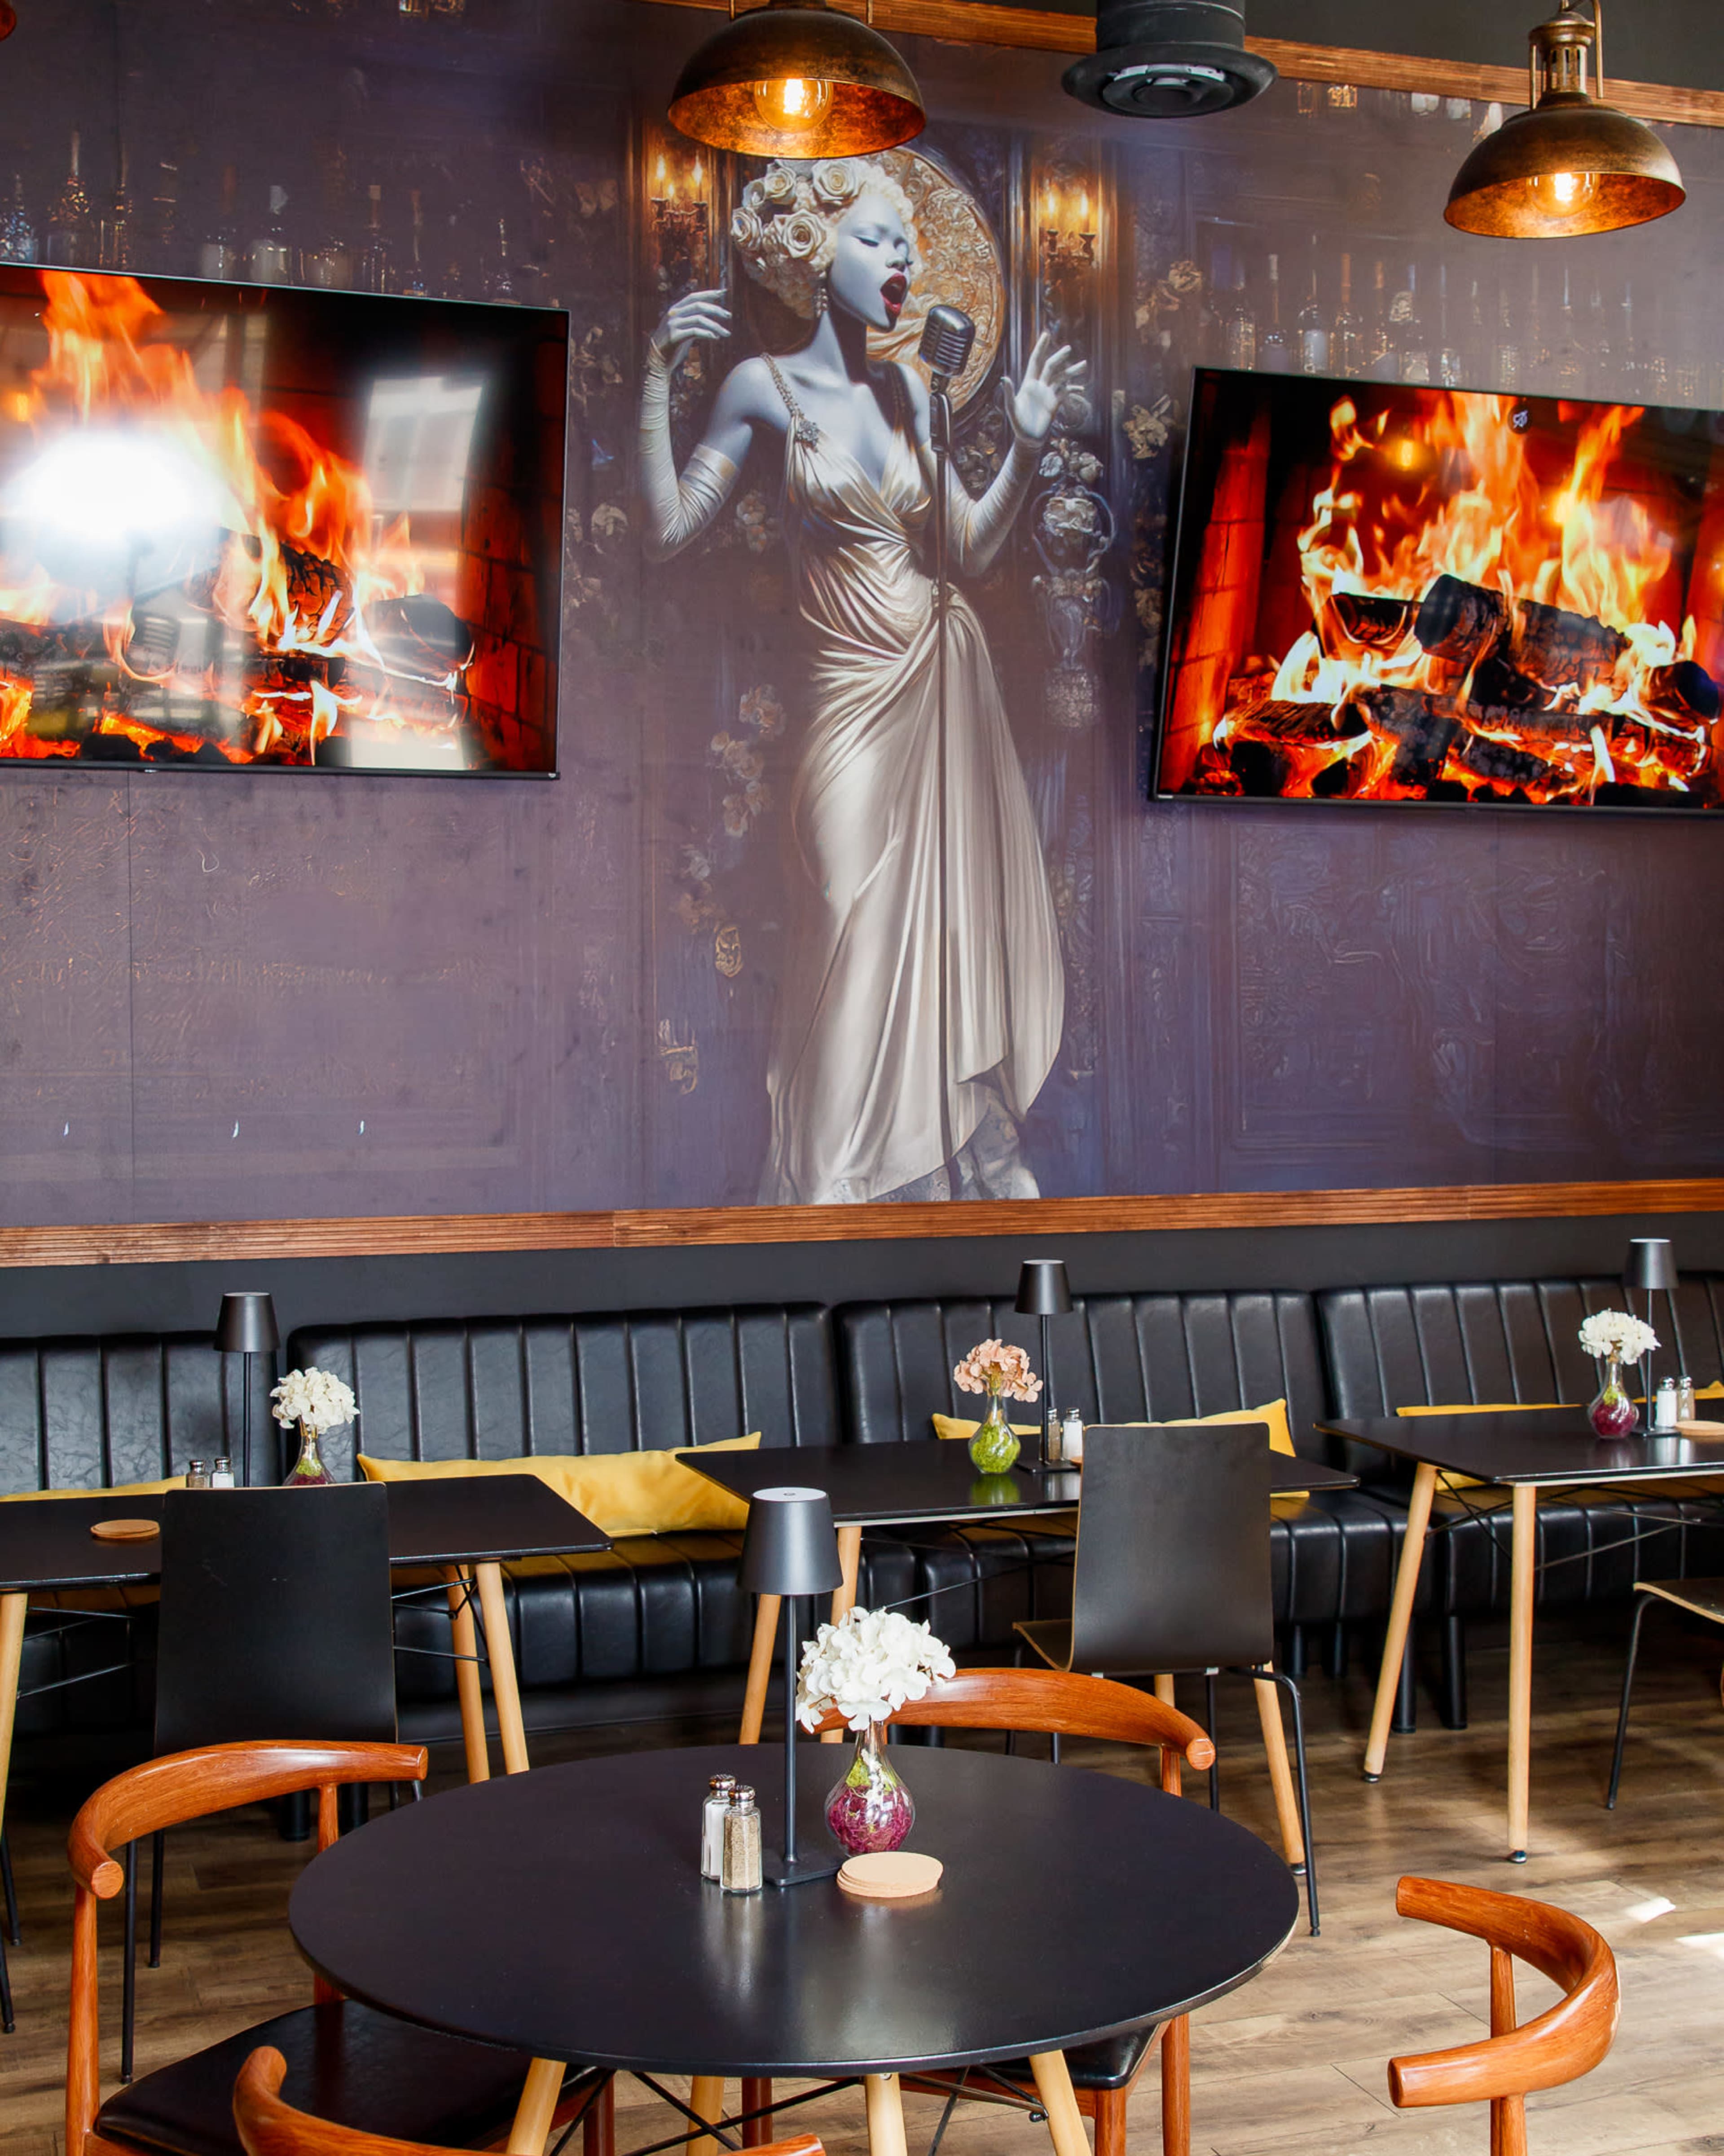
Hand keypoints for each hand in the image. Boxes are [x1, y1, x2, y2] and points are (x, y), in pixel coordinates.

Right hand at [650, 288, 732, 369]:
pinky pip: (695, 332)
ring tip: (726, 333)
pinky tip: (715, 338)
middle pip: (698, 305)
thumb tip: (710, 314)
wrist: (657, 362)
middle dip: (715, 309)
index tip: (722, 293)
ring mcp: (673, 325)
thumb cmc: (673, 346)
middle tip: (729, 315)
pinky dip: (707, 333)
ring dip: (715, 326)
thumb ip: (694, 321)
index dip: (708, 294)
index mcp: (675, 309)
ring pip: (699, 319)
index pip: (693, 297)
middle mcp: (673, 314)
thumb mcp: (684, 330)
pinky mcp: (674, 337)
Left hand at [1003, 330, 1088, 444]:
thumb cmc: (1018, 425)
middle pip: (1051, 366)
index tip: (1046, 334)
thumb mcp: (1012, 410)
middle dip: (1059, 357)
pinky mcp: (1056, 403)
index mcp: (1028, 383)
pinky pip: (1066, 392)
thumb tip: (1005, 378)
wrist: (1029, 440)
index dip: (1040, 348)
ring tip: (1084, 364)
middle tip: (1068, 349)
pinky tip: (1081, 388)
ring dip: (1072, 371)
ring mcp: (1049, 394)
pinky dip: (1074, 389)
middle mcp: (1040, 386)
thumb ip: (1009, 394)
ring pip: (1062, 378)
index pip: (1035, 361)